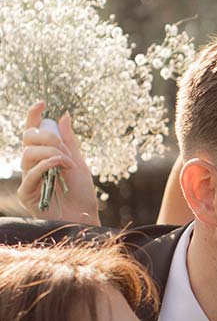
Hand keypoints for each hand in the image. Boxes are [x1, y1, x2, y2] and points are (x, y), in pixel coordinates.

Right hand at [18, 102, 99, 223]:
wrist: (85, 217)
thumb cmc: (82, 194)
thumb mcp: (78, 162)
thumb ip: (69, 141)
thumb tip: (63, 115)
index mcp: (42, 156)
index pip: (31, 132)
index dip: (32, 116)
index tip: (42, 103)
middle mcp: (31, 166)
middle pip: (28, 138)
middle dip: (48, 137)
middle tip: (66, 150)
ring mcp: (27, 179)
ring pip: (28, 153)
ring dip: (52, 153)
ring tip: (68, 163)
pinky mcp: (26, 193)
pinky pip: (31, 172)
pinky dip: (47, 165)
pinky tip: (61, 168)